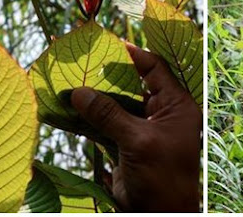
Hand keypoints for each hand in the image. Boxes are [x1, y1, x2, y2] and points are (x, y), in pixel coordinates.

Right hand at [71, 44, 200, 211]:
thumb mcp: (138, 142)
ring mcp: (141, 129)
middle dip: (106, 75)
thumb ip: (109, 114)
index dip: (133, 54)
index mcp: (176, 106)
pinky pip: (105, 126)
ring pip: (115, 106)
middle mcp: (160, 113)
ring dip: (93, 97)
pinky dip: (87, 119)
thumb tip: (78, 92)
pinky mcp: (125, 146)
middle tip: (81, 60)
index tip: (107, 43)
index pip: (155, 69)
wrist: (160, 215)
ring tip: (67, 81)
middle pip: (131, 85)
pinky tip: (67, 109)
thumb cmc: (162, 178)